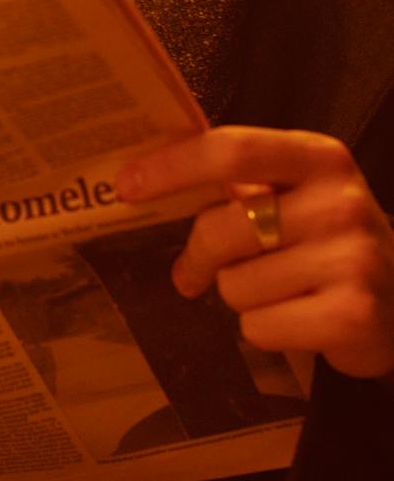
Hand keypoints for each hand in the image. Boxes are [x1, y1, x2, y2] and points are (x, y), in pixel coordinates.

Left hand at [116, 127, 393, 380]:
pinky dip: (266, 330)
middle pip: (220, 228)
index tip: (126, 185)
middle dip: (198, 257)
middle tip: (194, 272)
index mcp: (319, 158)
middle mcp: (340, 201)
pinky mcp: (354, 314)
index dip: (173, 167)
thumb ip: (235, 182)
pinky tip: (300, 319)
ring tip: (283, 292)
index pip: (232, 149)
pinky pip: (259, 327)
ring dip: (243, 296)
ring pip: (234, 285)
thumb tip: (143, 183)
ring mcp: (352, 258)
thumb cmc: (329, 242)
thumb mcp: (297, 195)